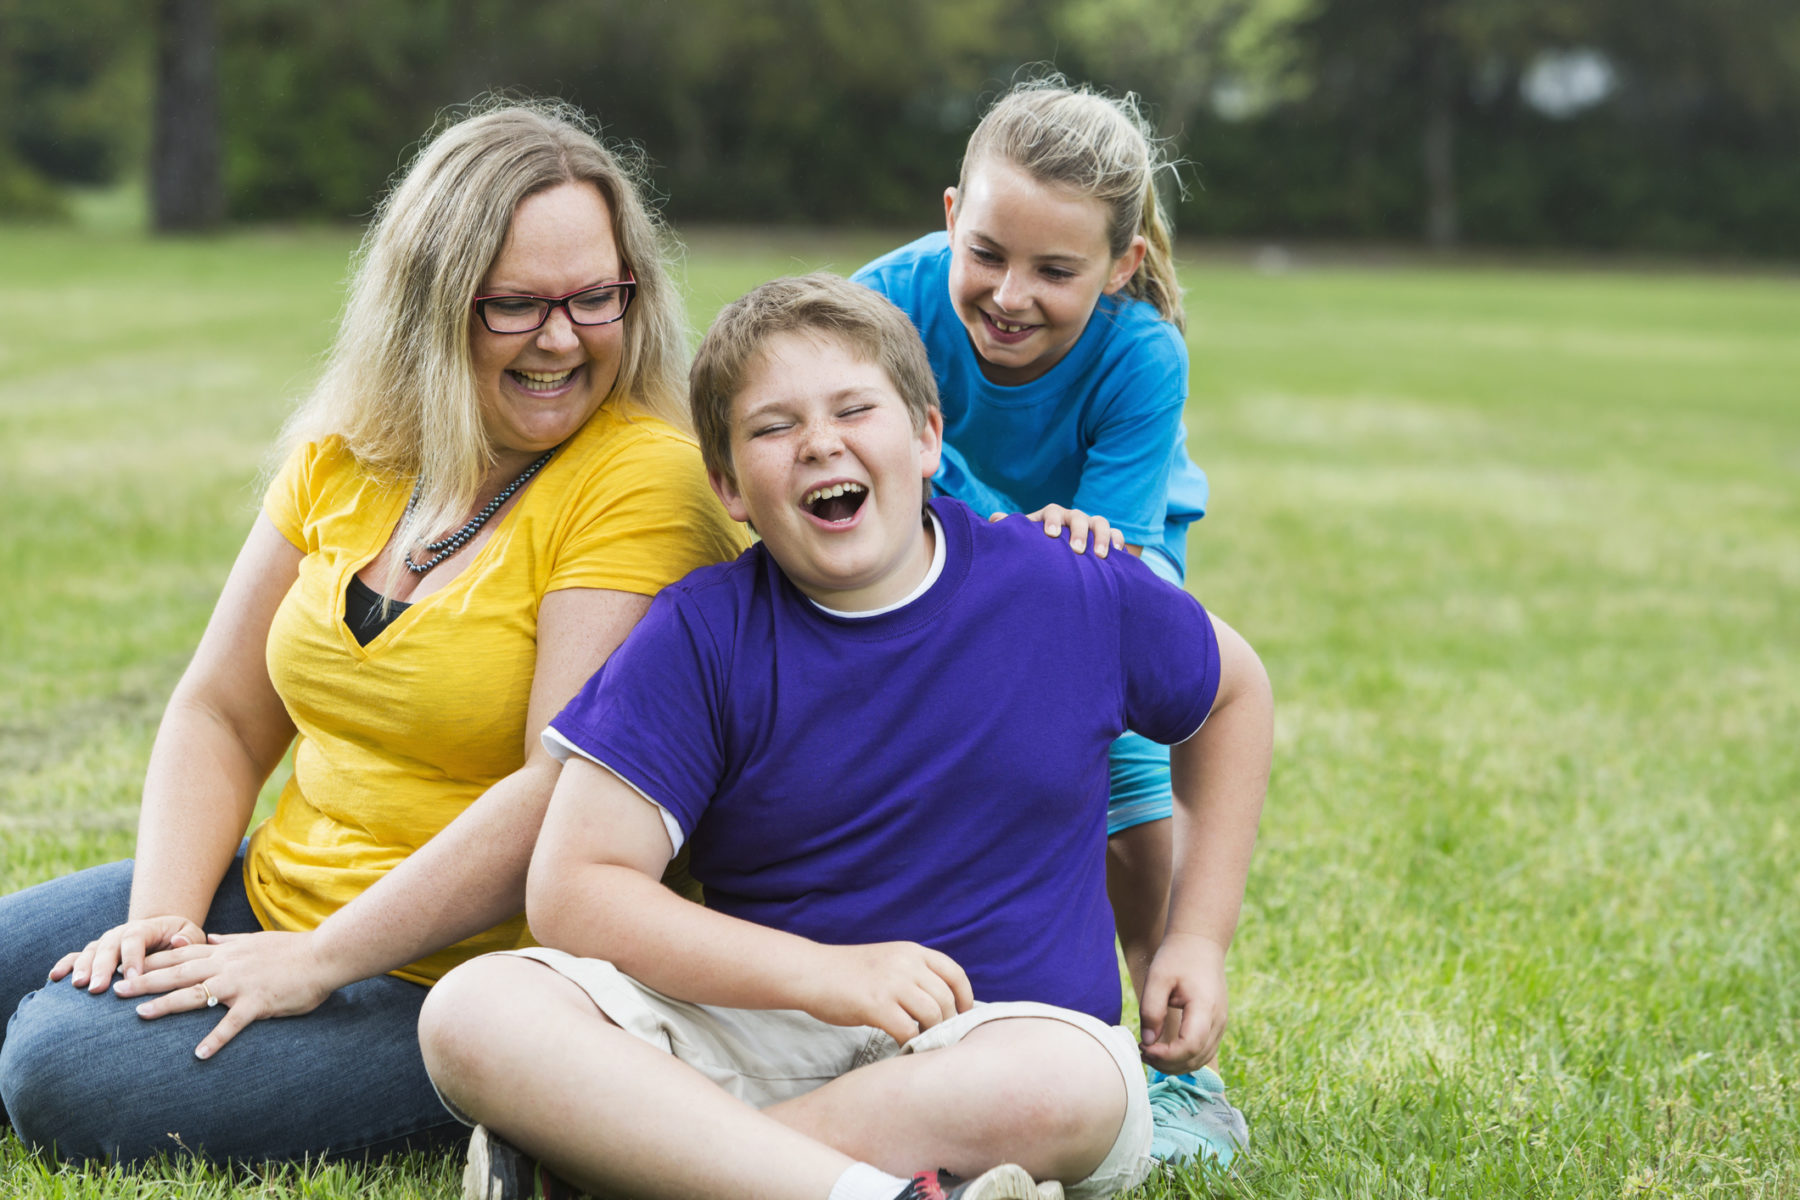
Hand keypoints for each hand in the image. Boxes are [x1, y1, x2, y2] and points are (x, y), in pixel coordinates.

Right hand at [50, 915, 207, 994]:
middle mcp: (120, 933)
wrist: (164, 934)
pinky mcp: (94, 954)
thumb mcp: (190, 934)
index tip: (133, 979)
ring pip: (89, 952)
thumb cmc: (180, 938)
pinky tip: (54, 977)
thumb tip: (179, 940)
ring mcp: (105, 943)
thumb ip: (188, 938)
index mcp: (145, 928)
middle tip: (96, 988)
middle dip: (101, 967)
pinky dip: (64, 965)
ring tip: (77, 985)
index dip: (133, 958)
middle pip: (107, 947)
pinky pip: (75, 957)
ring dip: (81, 968)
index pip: (135, 939)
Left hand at [113, 930, 340, 1059]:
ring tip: (140, 1014)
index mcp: (227, 951)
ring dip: (167, 1004)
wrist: (325, 955)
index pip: (181, 954)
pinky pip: (233, 1023)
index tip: (126, 965)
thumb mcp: (256, 939)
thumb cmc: (293, 949)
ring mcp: (241, 984)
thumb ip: (228, 939)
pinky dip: (216, 1038)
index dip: (152, 961)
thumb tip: (208, 936)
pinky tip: (199, 1054)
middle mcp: (228, 965)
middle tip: (115, 989)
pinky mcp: (258, 1002)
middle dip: (145, 980)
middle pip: (179, 973)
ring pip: (197, 993)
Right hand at [801, 941, 973, 1044]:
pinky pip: (908, 1030)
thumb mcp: (888, 960)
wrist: (812, 973)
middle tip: (938, 1037)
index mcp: (912, 951)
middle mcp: (906, 963)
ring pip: (932, 1015)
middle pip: (945, 999)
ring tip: (921, 1042)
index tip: (963, 1015)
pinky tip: (902, 1045)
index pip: (954, 973)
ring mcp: (892, 983)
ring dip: (930, 1034)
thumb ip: (913, 973)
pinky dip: (910, 1043)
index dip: (965, 998)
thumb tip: (942, 1004)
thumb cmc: (848, 973)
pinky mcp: (876, 1004)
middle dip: (947, 1023)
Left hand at [993, 505, 1125, 557]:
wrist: (1064, 550)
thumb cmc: (1040, 544)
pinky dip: (1118, 542)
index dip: (1051, 521)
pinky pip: (1117, 534)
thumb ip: (1012, 529)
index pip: (1051, 512)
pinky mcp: (1108, 536)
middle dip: (1079, 532)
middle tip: (1078, 550)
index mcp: (1052, 516)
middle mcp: (1073, 518)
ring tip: (1100, 556)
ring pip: (1100, 524)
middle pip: (1078, 518)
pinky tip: (1118, 555)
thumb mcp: (1027, 537)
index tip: (1051, 536)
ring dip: (1101, 537)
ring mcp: (1092, 525)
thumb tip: (992, 520)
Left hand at [1138, 931, 1228, 1074]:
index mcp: (1205, 1007)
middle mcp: (1218, 1020)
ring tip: (1149, 1052)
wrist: (1201, 943)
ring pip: (1201, 1060)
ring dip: (1174, 1064)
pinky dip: (1183, 1058)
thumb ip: (1151, 1010)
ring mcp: (1220, 1025)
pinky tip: (1162, 1049)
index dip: (1166, 1056)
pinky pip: (1202, 1052)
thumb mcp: (1157, 978)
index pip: (1190, 1047)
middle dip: (1167, 1064)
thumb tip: (1148, 1042)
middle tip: (1141, 1053)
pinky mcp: (1216, 1026)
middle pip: (1196, 1059)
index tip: (1144, 1049)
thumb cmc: (1177, 957)